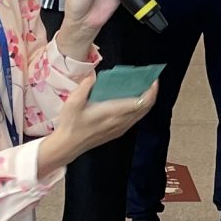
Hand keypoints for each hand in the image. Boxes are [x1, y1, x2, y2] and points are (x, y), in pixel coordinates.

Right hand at [38, 71, 158, 168]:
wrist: (67, 146)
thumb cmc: (70, 124)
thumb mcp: (73, 101)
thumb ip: (85, 86)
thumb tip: (94, 74)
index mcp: (113, 112)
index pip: (142, 102)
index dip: (151, 90)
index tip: (153, 79)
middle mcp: (121, 121)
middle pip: (145, 108)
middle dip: (151, 93)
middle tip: (149, 80)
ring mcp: (120, 128)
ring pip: (141, 114)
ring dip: (145, 101)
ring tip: (142, 87)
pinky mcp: (118, 132)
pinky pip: (135, 119)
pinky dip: (139, 108)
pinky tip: (131, 100)